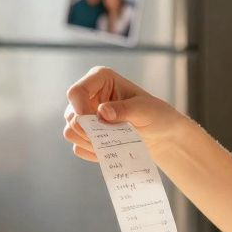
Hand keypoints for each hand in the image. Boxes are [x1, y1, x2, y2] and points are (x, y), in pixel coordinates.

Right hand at [62, 66, 184, 161]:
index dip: (80, 108)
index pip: (76, 92)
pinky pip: (78, 147)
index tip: (97, 122)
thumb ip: (124, 110)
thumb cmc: (156, 115)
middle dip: (90, 130)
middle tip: (113, 136)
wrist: (161, 135)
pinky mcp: (86, 134)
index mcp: (100, 79)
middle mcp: (88, 95)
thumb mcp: (145, 110)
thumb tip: (102, 112)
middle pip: (70, 116)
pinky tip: (112, 150)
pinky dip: (94, 152)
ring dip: (91, 142)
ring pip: (70, 132)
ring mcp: (84, 116)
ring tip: (116, 143)